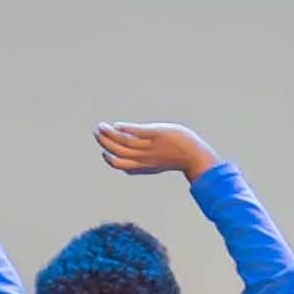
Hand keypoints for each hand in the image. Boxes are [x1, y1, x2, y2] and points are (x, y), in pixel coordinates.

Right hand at [95, 122, 216, 179]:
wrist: (196, 155)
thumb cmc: (178, 158)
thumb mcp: (157, 164)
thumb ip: (142, 165)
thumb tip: (127, 168)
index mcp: (144, 166)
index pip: (121, 165)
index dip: (109, 159)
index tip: (103, 151)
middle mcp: (144, 158)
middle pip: (118, 151)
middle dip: (104, 142)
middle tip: (97, 132)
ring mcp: (149, 146)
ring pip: (123, 141)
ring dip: (109, 133)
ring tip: (101, 126)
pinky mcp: (156, 134)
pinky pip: (134, 131)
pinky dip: (123, 128)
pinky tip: (116, 124)